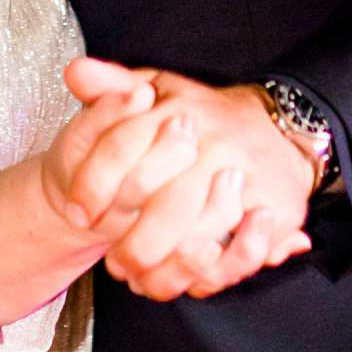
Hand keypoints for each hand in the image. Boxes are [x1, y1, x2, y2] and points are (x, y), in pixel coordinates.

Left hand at [63, 59, 315, 300]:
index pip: (123, 148)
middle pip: (163, 207)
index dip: (93, 185)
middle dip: (132, 244)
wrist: (278, 128)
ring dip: (163, 267)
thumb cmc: (205, 115)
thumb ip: (114, 84)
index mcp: (180, 112)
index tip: (76, 213)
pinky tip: (184, 278)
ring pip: (196, 240)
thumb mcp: (160, 87)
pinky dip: (205, 274)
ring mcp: (246, 179)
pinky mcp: (275, 211)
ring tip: (140, 274)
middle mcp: (214, 145)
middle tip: (113, 262)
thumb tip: (73, 73)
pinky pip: (235, 257)